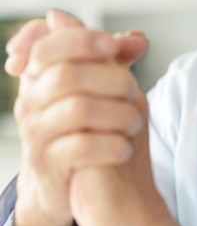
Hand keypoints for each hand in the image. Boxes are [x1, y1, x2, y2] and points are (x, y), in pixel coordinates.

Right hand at [9, 11, 147, 225]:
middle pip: (65, 74)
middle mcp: (30, 101)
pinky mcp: (47, 164)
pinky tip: (125, 147)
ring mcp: (35, 133)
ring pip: (77, 109)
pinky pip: (81, 146)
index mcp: (39, 77)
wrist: (62, 186)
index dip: (80, 40)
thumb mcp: (94, 90)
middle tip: (135, 88)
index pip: (46, 45)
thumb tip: (139, 39)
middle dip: (110, 77)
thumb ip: (113, 60)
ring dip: (117, 112)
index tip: (112, 45)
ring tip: (135, 121)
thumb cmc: (81, 129)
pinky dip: (111, 144)